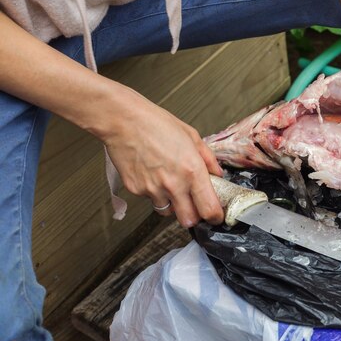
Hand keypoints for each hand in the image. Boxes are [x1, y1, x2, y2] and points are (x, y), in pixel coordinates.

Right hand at [102, 92, 223, 227]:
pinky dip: (153, 192)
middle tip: (193, 204)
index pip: (209, 209)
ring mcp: (152, 189)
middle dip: (193, 216)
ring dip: (172, 204)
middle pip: (188, 221)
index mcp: (192, 171)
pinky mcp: (136, 190)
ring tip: (169, 183)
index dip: (215, 216)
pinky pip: (149, 199)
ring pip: (167, 211)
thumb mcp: (191, 136)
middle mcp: (174, 184)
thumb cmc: (156, 123)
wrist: (124, 120)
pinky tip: (152, 174)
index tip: (215, 215)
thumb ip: (208, 158)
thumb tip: (217, 173)